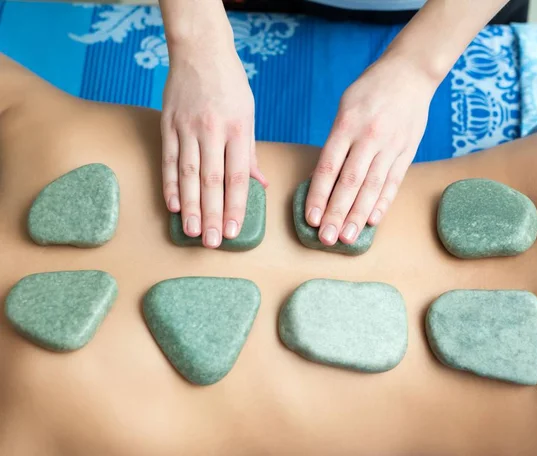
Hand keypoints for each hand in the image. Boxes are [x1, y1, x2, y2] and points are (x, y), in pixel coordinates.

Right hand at [161, 43, 266, 247]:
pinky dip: (170, 184)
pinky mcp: (168, 125)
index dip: (235, 206)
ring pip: (188, 175)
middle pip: (212, 181)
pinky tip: (172, 206)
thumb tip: (261, 185)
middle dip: (212, 214)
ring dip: (190, 206)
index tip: (234, 231)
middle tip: (212, 242)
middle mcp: (212, 130)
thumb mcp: (249, 115)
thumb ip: (251, 153)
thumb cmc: (230, 85)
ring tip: (191, 232)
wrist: (200, 50)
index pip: (237, 176)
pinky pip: (169, 160)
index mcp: (238, 129)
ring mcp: (187, 128)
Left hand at [305, 57, 435, 245]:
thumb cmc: (369, 90)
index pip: (328, 167)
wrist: (410, 73)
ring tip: (347, 237)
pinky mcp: (407, 151)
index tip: (311, 218)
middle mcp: (369, 137)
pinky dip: (383, 203)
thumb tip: (321, 179)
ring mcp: (391, 145)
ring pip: (372, 186)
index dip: (318, 195)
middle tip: (326, 238)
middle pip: (350, 182)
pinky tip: (373, 222)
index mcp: (347, 124)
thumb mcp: (344, 108)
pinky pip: (394, 181)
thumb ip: (335, 143)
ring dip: (358, 215)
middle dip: (336, 213)